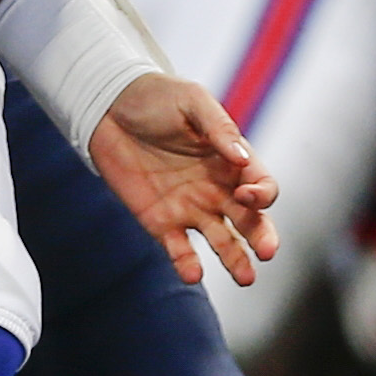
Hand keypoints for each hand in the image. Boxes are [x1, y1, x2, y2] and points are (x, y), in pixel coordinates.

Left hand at [88, 72, 277, 285]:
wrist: (108, 107)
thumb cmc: (157, 98)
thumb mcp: (192, 102)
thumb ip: (219, 129)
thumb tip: (241, 159)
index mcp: (231, 161)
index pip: (262, 186)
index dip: (262, 195)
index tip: (247, 195)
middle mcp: (217, 189)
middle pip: (250, 220)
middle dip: (262, 237)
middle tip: (267, 252)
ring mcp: (190, 208)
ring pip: (223, 242)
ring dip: (235, 260)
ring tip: (246, 278)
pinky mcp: (161, 222)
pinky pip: (179, 249)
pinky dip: (187, 264)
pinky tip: (192, 273)